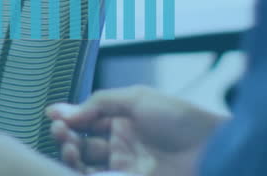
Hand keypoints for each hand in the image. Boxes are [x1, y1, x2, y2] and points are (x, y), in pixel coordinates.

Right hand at [47, 86, 224, 175]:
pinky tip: (76, 161)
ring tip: (68, 146)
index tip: (52, 116)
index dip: (68, 120)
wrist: (214, 150)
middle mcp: (121, 145)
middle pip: (82, 146)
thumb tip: (60, 110)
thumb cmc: (182, 119)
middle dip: (65, 138)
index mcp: (123, 121)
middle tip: (60, 132)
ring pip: (86, 166)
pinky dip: (82, 173)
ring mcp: (125, 167)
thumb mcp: (137, 98)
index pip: (86, 122)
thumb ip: (98, 103)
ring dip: (70, 156)